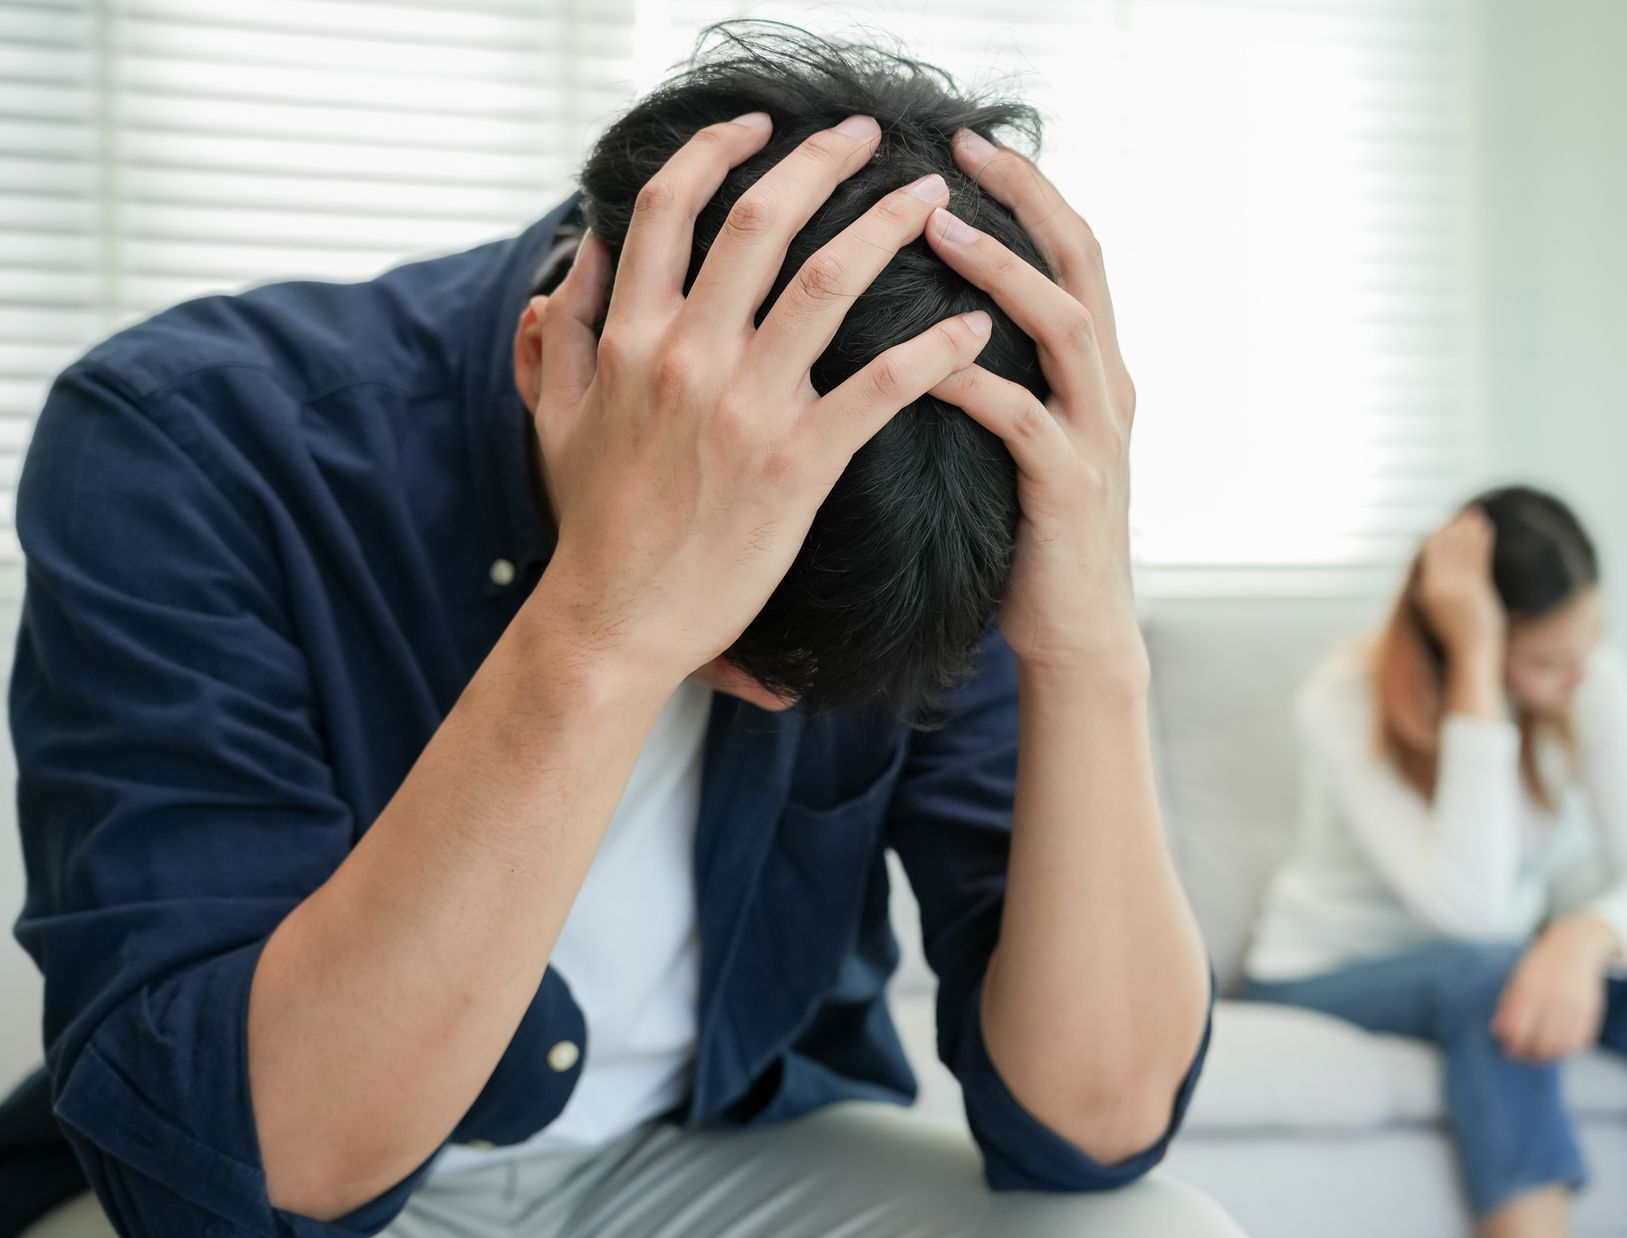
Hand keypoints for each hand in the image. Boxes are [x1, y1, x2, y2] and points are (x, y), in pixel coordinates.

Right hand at [532, 113, 990, 678]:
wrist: (616, 620)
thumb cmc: (593, 524)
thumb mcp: (552, 417)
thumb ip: (556, 333)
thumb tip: (577, 259)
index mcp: (630, 336)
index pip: (666, 208)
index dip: (715, 150)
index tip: (760, 125)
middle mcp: (686, 355)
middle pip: (759, 220)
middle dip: (820, 161)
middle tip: (868, 135)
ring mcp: (744, 408)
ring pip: (826, 283)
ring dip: (887, 227)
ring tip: (931, 199)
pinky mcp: (796, 465)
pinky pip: (878, 389)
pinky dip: (932, 350)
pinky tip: (971, 327)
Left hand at [923, 129, 1143, 676]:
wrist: (1075, 635)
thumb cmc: (1028, 532)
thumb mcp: (1024, 433)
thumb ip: (1003, 370)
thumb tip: (932, 308)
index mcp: (1095, 368)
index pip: (1072, 251)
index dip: (1028, 190)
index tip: (969, 142)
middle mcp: (1107, 388)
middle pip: (1082, 264)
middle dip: (1025, 200)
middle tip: (958, 153)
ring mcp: (1096, 437)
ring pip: (1065, 328)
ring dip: (1001, 274)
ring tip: (938, 230)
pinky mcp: (1069, 490)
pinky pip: (1023, 421)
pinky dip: (974, 383)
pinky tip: (922, 363)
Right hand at [1417, 508, 1504, 662]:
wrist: (1472, 653)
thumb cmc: (1454, 636)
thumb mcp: (1433, 613)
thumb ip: (1425, 595)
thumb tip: (1418, 584)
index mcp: (1427, 590)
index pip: (1430, 551)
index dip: (1440, 533)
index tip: (1449, 521)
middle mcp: (1440, 587)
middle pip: (1446, 546)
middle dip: (1456, 526)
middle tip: (1467, 511)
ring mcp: (1458, 588)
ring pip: (1463, 549)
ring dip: (1470, 529)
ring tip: (1478, 514)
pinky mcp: (1476, 590)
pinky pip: (1478, 558)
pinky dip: (1482, 541)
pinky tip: (1487, 529)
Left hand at [1491, 916, 1619, 1062]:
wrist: (1575, 947)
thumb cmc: (1541, 966)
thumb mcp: (1518, 978)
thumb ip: (1508, 1006)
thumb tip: (1498, 1033)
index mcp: (1530, 988)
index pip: (1518, 1029)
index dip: (1511, 1046)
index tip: (1507, 1050)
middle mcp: (1554, 997)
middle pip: (1540, 1042)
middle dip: (1528, 1054)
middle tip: (1522, 1055)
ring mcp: (1575, 1005)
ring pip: (1560, 1046)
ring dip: (1547, 1056)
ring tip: (1538, 1054)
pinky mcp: (1590, 1011)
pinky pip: (1578, 1042)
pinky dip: (1566, 1050)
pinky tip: (1556, 1048)